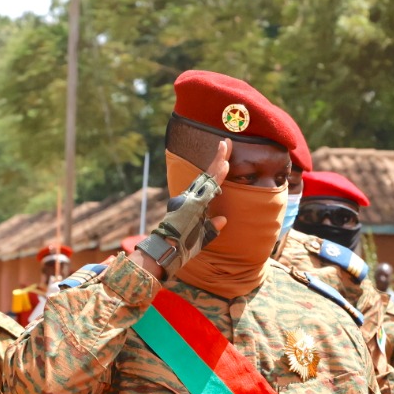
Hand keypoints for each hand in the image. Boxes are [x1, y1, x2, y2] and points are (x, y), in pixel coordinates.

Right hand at [145, 140, 229, 276]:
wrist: (166, 252)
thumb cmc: (181, 247)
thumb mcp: (201, 236)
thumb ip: (212, 227)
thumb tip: (224, 219)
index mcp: (193, 203)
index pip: (207, 183)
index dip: (217, 169)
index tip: (225, 156)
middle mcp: (190, 198)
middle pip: (208, 174)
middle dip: (219, 158)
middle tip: (227, 141)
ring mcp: (190, 199)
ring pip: (208, 177)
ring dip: (218, 162)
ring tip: (226, 147)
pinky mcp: (192, 204)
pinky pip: (208, 188)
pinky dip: (216, 176)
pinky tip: (224, 165)